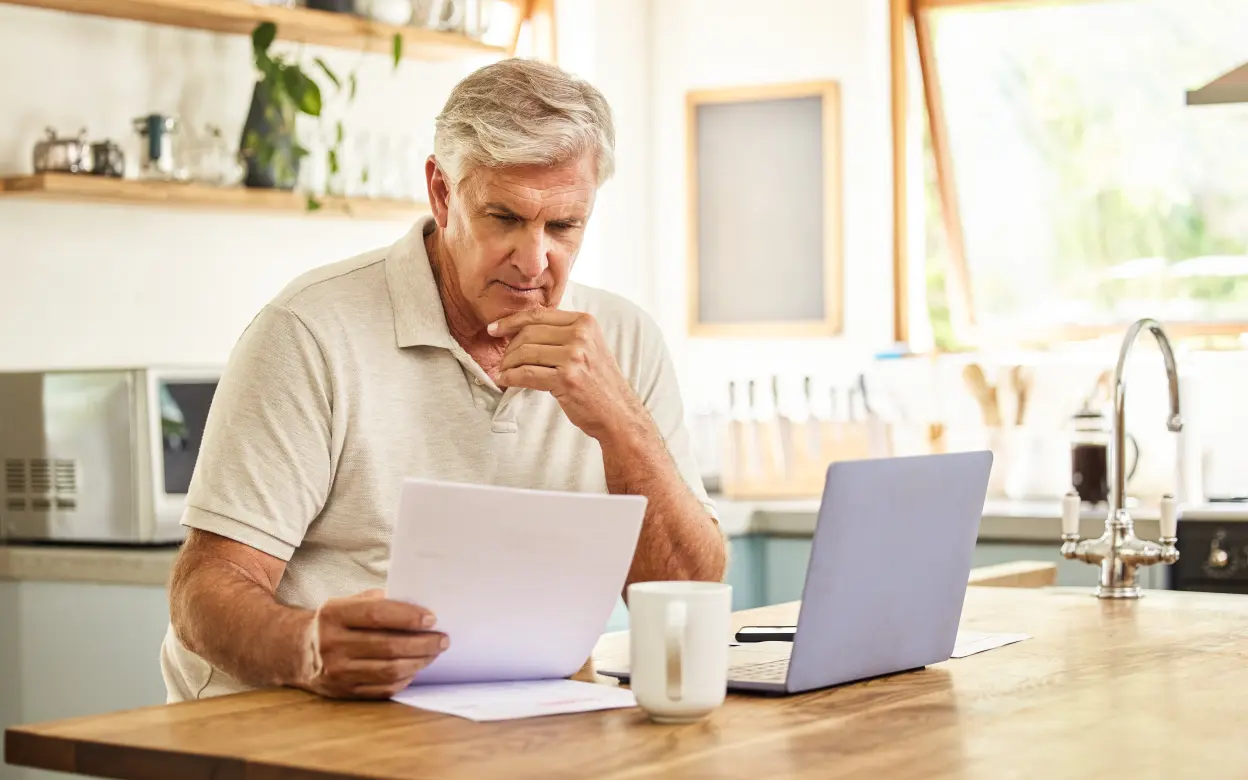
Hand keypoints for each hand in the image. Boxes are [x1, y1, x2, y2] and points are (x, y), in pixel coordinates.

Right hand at [298, 589, 447, 699]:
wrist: (300, 651)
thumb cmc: (337, 622)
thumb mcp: (349, 602)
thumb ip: (379, 601)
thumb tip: (420, 605)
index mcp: (332, 614)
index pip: (377, 615)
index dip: (408, 617)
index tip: (432, 619)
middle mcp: (330, 644)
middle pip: (388, 646)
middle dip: (422, 643)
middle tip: (443, 639)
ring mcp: (336, 672)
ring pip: (389, 671)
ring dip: (419, 662)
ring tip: (434, 653)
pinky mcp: (343, 692)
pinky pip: (383, 689)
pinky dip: (405, 679)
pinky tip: (416, 668)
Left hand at [490, 309, 648, 442]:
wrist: (618, 413)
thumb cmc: (598, 382)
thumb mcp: (588, 347)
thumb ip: (563, 334)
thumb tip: (522, 328)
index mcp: (585, 322)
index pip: (539, 315)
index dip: (512, 321)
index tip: (495, 329)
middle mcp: (581, 335)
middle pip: (529, 333)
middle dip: (509, 348)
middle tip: (503, 361)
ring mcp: (574, 356)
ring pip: (525, 352)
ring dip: (508, 364)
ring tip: (504, 373)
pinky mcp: (566, 378)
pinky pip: (526, 374)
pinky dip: (511, 378)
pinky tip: (506, 381)